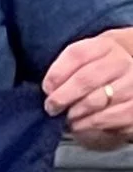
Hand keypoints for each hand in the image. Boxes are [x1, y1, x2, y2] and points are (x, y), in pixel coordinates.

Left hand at [44, 26, 132, 147]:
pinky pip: (105, 119)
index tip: (47, 88)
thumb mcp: (82, 65)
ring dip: (74, 113)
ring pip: (94, 101)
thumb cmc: (95, 76)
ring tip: (69, 116)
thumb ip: (65, 71)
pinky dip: (87, 125)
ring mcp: (132, 84)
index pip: (77, 54)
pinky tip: (82, 124)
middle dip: (62, 97)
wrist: (126, 84)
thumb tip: (49, 90)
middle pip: (85, 79)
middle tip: (52, 107)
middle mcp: (122, 62)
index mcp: (105, 47)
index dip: (57, 73)